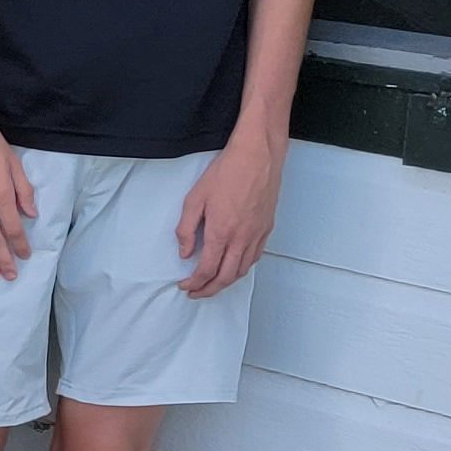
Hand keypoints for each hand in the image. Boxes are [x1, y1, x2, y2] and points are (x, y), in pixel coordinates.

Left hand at [178, 134, 284, 295]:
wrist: (257, 157)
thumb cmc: (226, 173)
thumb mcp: (194, 198)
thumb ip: (187, 229)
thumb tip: (185, 253)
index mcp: (222, 232)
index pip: (207, 270)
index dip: (194, 283)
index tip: (184, 286)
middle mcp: (242, 238)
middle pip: (226, 277)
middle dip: (209, 290)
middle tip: (195, 293)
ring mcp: (257, 235)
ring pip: (243, 270)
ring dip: (226, 282)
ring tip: (212, 284)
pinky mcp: (267, 228)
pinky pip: (255, 257)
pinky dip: (242, 268)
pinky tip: (233, 267)